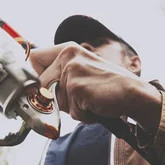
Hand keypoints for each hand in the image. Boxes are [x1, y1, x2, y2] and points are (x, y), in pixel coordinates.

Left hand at [29, 42, 161, 130]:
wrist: (134, 94)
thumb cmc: (108, 87)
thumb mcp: (80, 73)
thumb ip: (59, 77)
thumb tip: (33, 92)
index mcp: (67, 50)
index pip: (33, 59)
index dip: (30, 78)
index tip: (33, 89)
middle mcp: (68, 56)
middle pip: (40, 85)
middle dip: (55, 100)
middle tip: (79, 99)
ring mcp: (72, 71)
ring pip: (56, 101)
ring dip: (72, 109)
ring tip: (91, 100)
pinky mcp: (77, 87)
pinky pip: (70, 111)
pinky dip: (83, 115)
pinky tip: (96, 105)